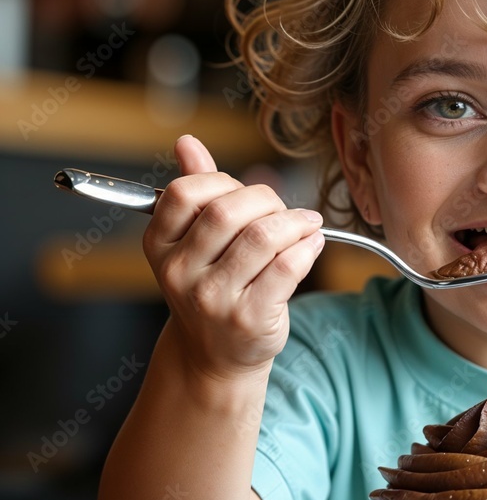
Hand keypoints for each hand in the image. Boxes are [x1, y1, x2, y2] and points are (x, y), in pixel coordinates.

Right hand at [143, 135, 325, 379]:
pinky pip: (287, 268)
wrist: (215, 356)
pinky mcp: (249, 318)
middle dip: (267, 200)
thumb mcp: (193, 243)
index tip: (246, 194)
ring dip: (295, 222)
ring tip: (308, 224)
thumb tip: (187, 143)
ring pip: (262, 237)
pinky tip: (312, 244)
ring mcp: (213, 299)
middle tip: (284, 210)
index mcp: (160, 245)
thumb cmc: (212, 288)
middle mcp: (180, 273)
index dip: (223, 182)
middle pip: (228, 212)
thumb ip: (195, 192)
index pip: (185, 193)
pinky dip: (307, 248)